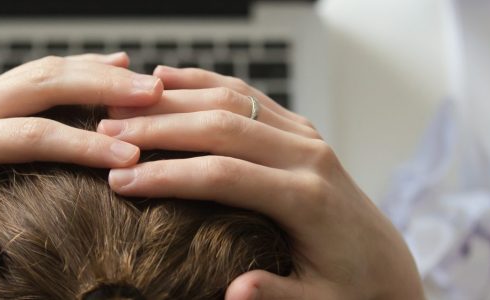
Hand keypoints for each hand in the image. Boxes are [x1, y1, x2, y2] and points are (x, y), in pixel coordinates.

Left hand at [0, 53, 162, 298]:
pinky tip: (113, 69)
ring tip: (147, 82)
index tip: (128, 156)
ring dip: (95, 73)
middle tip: (153, 96)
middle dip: (100, 88)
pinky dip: (76, 72)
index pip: (26, 136)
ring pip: (40, 72)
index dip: (80, 144)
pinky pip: (34, 78)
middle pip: (39, 85)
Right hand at [99, 66, 423, 298]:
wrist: (385, 265)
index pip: (225, 175)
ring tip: (119, 107)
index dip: (169, 175)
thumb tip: (235, 292)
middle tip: (104, 134)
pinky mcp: (301, 129)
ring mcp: (306, 136)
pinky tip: (163, 79)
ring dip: (173, 99)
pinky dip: (204, 83)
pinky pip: (247, 94)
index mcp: (308, 199)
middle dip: (159, 129)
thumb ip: (276, 295)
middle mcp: (309, 156)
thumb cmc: (346, 290)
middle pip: (223, 126)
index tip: (120, 181)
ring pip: (233, 99)